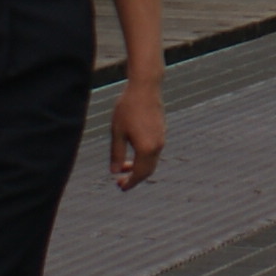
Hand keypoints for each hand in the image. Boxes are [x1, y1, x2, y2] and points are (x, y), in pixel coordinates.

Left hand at [110, 75, 164, 190]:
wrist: (145, 87)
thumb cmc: (128, 108)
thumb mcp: (117, 132)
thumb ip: (117, 154)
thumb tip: (114, 171)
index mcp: (146, 148)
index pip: (139, 174)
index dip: (130, 183)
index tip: (120, 187)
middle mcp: (157, 146)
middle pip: (148, 170)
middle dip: (134, 178)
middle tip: (120, 182)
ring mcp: (161, 138)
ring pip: (151, 161)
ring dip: (139, 167)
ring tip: (123, 166)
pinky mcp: (161, 131)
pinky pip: (154, 151)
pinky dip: (144, 158)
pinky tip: (133, 152)